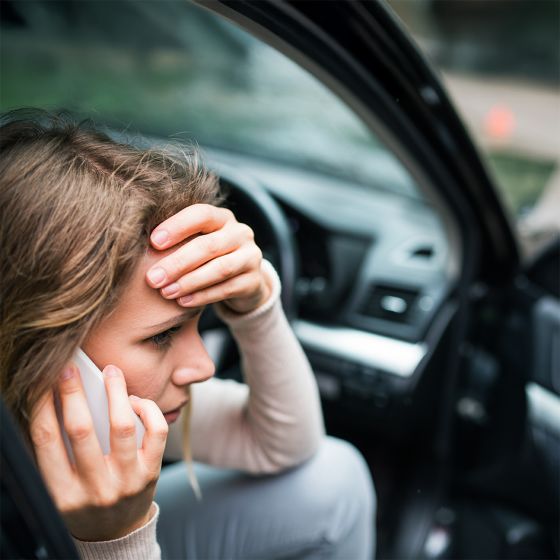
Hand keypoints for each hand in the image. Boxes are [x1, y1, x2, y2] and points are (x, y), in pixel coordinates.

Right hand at [30, 364, 167, 541]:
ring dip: (115, 392)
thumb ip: (58, 452)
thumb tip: (60, 400)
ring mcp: (125, 481)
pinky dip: (147, 410)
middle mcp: (94, 488)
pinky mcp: (150, 473)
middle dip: (73, 392)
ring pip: (121, 426)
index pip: (46, 440)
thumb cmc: (84, 501)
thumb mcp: (61, 486)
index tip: (43, 382)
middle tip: (71, 368)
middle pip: (81, 430)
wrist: (115, 534)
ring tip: (111, 372)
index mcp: (62, 492)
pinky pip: (156, 433)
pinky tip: (135, 401)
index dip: (42, 406)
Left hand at [147, 204, 270, 313]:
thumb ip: (178, 242)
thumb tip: (138, 245)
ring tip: (166, 292)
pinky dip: (203, 296)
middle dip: (177, 262)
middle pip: (208, 245)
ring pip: (220, 268)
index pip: (201, 214)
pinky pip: (227, 289)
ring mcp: (251, 257)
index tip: (153, 242)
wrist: (244, 281)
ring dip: (189, 281)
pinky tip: (183, 302)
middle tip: (152, 278)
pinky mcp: (254, 281)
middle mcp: (240, 233)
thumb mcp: (196, 243)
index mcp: (222, 218)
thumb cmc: (208, 259)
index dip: (177, 226)